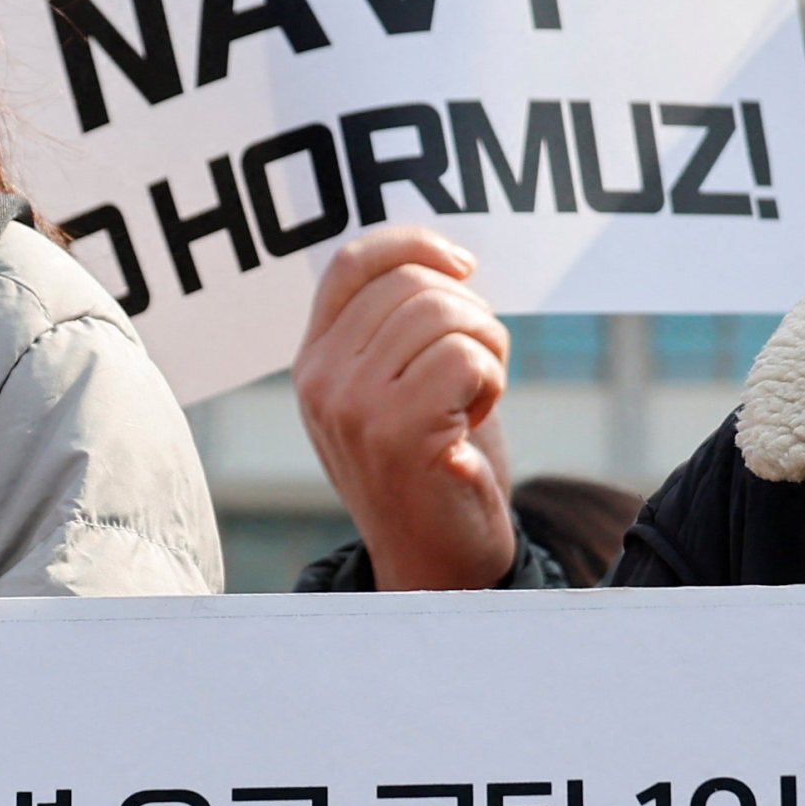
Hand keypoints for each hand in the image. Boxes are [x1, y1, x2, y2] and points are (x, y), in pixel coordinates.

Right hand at [293, 226, 521, 588]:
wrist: (436, 561)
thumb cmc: (432, 465)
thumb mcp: (394, 388)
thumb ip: (395, 329)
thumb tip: (442, 256)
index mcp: (314, 362)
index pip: (351, 263)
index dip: (414, 243)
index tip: (463, 264)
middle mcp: (322, 381)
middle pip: (411, 284)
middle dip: (469, 311)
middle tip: (478, 362)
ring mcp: (354, 408)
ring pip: (444, 314)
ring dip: (486, 346)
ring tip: (477, 393)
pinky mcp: (399, 433)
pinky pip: (466, 357)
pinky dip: (490, 380)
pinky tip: (475, 420)